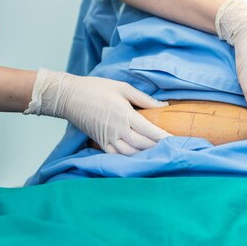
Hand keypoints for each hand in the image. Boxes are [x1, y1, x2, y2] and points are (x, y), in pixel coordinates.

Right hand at [24, 69, 170, 154]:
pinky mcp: (101, 143)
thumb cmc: (96, 88)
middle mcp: (117, 130)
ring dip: (146, 154)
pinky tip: (139, 157)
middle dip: (159, 148)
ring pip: (131, 153)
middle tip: (173, 149)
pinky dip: (130, 158)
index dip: (165, 138)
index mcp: (124, 114)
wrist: (70, 97)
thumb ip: (144, 98)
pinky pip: (117, 155)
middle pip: (143, 145)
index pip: (150, 131)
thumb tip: (163, 106)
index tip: (177, 141)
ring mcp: (108, 139)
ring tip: (159, 153)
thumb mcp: (122, 87)